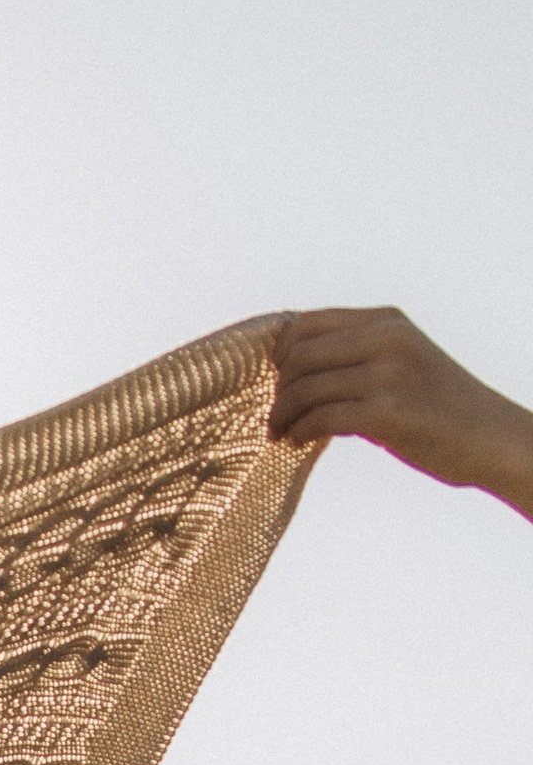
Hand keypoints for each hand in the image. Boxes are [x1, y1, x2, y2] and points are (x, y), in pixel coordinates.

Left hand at [268, 308, 532, 504]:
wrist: (489, 438)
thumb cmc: (440, 407)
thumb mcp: (402, 360)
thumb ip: (358, 353)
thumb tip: (294, 364)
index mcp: (387, 322)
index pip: (308, 323)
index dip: (281, 353)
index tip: (277, 380)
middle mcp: (386, 340)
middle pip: (299, 355)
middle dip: (279, 388)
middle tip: (275, 416)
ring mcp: (387, 375)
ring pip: (305, 388)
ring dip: (282, 415)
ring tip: (280, 433)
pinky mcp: (387, 413)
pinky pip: (320, 418)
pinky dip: (299, 432)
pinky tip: (297, 442)